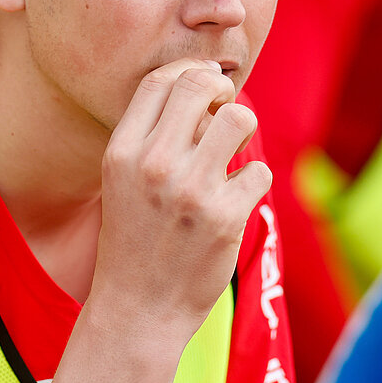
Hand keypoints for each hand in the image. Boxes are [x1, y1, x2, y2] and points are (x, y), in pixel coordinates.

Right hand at [92, 59, 272, 335]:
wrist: (138, 308)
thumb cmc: (135, 238)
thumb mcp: (123, 179)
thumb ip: (154, 135)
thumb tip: (206, 86)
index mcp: (122, 151)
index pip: (159, 80)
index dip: (190, 74)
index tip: (205, 90)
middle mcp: (152, 164)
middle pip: (200, 86)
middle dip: (222, 92)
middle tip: (224, 115)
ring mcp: (189, 190)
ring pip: (239, 118)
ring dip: (243, 131)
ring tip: (233, 154)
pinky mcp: (224, 217)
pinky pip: (259, 171)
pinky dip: (254, 183)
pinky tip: (235, 201)